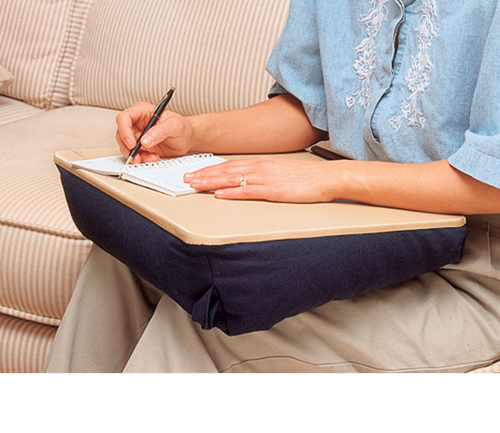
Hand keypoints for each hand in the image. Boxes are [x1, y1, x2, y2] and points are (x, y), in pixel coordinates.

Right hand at [116, 102, 195, 163]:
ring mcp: (138, 136)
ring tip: (150, 158)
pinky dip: (141, 159)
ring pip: (126, 146)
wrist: (188, 139)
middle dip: (127, 147)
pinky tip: (152, 158)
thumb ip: (159, 131)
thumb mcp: (174, 126)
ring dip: (135, 155)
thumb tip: (144, 140)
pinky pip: (135, 154)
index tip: (132, 143)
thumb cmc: (182, 127)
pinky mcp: (142, 147)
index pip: (124, 118)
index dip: (124, 131)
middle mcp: (138, 123)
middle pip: (121, 133)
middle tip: (137, 155)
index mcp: (142, 111)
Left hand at [184, 157, 338, 202]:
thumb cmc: (306, 177)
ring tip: (194, 185)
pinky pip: (248, 191)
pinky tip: (219, 194)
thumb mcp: (280, 173)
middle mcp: (260, 167)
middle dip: (203, 174)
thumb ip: (261, 176)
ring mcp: (265, 178)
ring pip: (232, 179)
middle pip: (225, 170)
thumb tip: (244, 182)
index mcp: (261, 163)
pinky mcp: (273, 190)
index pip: (229, 165)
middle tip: (185, 178)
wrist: (326, 178)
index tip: (194, 172)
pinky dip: (231, 192)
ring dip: (210, 182)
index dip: (209, 169)